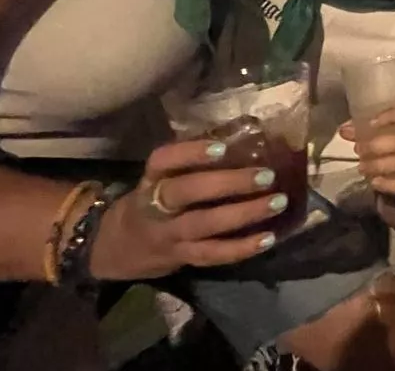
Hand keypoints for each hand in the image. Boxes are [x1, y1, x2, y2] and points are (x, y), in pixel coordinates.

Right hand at [87, 139, 285, 280]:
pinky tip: (268, 238)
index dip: (190, 153)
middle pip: (186, 193)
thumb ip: (189, 164)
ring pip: (204, 224)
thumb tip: (243, 137)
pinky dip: (242, 248)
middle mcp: (156, 206)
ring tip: (278, 202)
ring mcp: (168, 235)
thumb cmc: (149, 203)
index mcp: (150, 180)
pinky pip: (212, 255)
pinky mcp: (181, 257)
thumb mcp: (158, 180)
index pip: (163, 161)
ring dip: (244, 214)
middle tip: (267, 175)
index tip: (222, 147)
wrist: (116, 249)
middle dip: (228, 184)